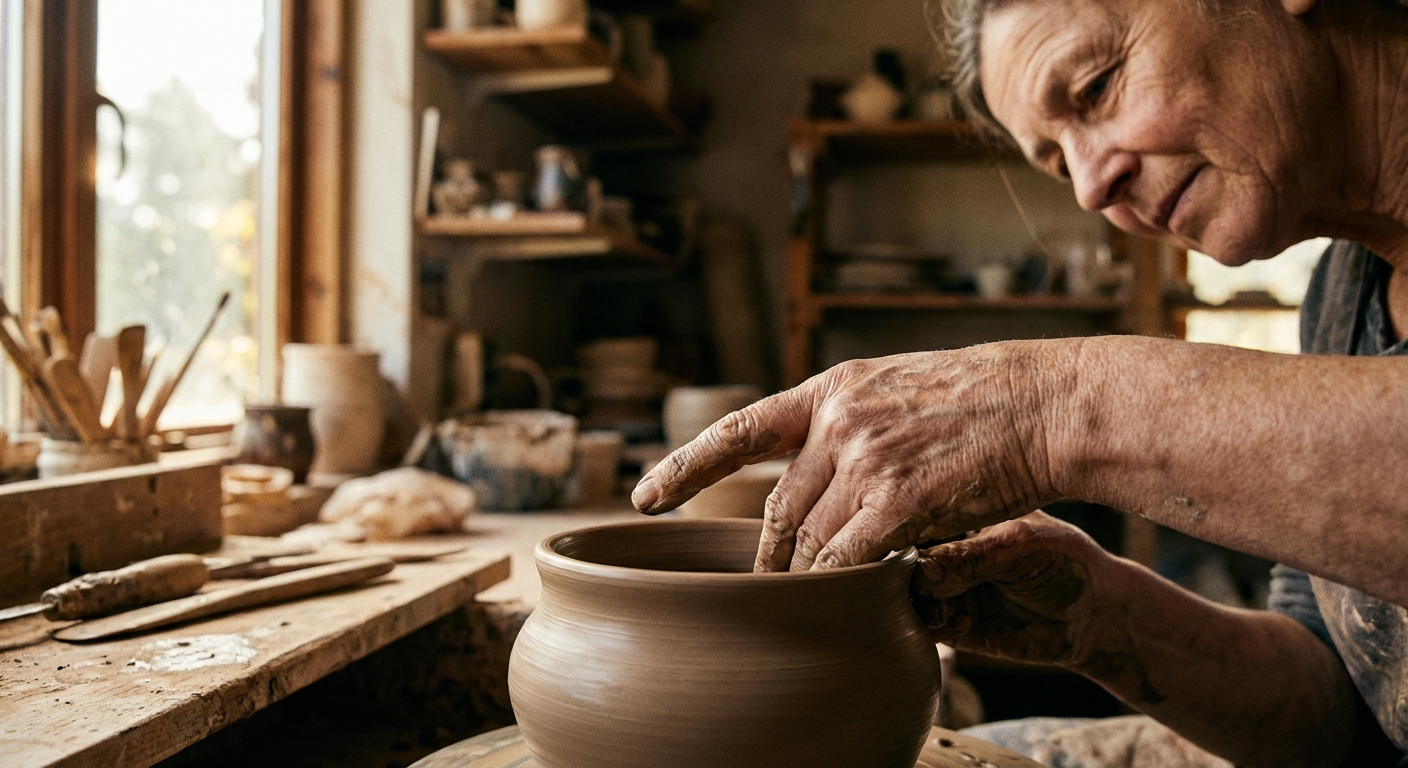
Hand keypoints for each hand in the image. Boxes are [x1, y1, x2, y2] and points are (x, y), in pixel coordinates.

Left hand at [632, 342, 1076, 571]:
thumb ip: (849, 424)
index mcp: (830, 389)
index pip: (738, 431)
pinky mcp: (898, 500)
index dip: (685, 469)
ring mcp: (864, 459)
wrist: (1045, 402)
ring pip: (813, 541)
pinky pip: (849, 562)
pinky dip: (845, 588)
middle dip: (770, 557)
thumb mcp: (898, 386)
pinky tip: (852, 604)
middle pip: (780, 508)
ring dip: (810, 579)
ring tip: (810, 606)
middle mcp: (836, 420)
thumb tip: (818, 467)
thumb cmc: (984, 400)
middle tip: (762, 591)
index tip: (643, 496)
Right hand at [912, 512, 1118, 667]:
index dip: (901, 535)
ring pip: (902, 595)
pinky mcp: (948, 623)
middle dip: (906, 576)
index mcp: (953, 513)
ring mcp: (942, 586)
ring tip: (950, 608)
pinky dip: (934, 627)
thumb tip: (918, 573)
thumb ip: (969, 559)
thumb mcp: (1020, 547)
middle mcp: (941, 547)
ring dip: (919, 605)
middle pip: (897, 559)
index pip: (909, 520)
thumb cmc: (1064, 561)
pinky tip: (964, 622)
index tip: (909, 553)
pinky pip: (919, 626)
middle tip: (930, 586)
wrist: (1093, 614)